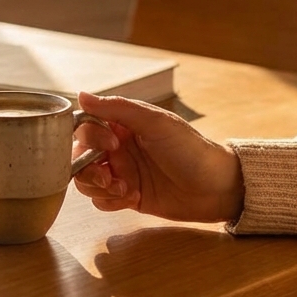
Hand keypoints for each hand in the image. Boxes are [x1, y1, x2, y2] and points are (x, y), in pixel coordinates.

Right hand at [73, 91, 243, 223]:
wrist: (217, 187)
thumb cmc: (191, 149)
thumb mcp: (155, 122)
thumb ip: (117, 108)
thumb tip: (81, 95)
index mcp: (122, 124)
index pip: (86, 126)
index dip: (90, 137)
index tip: (112, 144)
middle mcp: (118, 148)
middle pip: (79, 156)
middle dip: (87, 168)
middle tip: (108, 176)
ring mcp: (122, 172)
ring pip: (86, 180)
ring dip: (97, 186)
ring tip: (123, 189)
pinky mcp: (127, 196)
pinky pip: (101, 200)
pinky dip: (109, 201)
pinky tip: (131, 198)